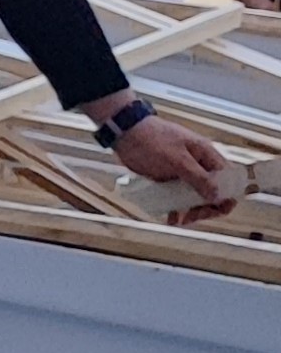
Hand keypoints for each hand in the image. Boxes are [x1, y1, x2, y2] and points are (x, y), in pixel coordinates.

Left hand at [106, 107, 236, 218]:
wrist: (125, 132)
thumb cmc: (152, 140)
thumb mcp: (177, 159)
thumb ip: (198, 177)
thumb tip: (218, 196)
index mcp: (207, 155)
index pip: (228, 180)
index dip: (226, 197)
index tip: (213, 209)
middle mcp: (199, 165)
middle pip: (214, 192)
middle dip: (207, 207)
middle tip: (192, 217)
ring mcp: (184, 172)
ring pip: (197, 197)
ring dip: (192, 211)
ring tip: (181, 220)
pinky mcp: (169, 178)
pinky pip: (179, 197)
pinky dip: (177, 209)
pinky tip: (171, 219)